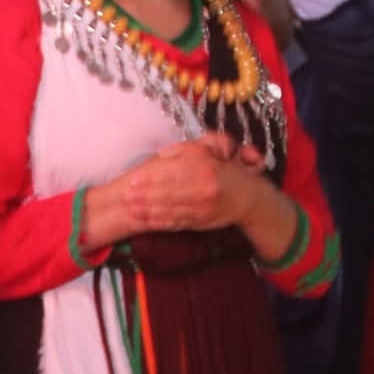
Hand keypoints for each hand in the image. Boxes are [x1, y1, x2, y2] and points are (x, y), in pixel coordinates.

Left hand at [121, 139, 263, 233]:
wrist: (248, 197)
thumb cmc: (224, 170)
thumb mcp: (209, 152)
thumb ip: (184, 151)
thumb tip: (161, 155)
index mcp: (205, 168)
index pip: (173, 173)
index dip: (151, 178)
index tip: (133, 180)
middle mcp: (204, 189)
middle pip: (169, 193)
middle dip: (145, 196)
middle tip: (125, 196)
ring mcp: (203, 207)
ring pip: (171, 210)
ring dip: (148, 210)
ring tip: (130, 208)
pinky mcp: (201, 221)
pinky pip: (178, 222)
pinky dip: (161, 222)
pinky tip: (146, 220)